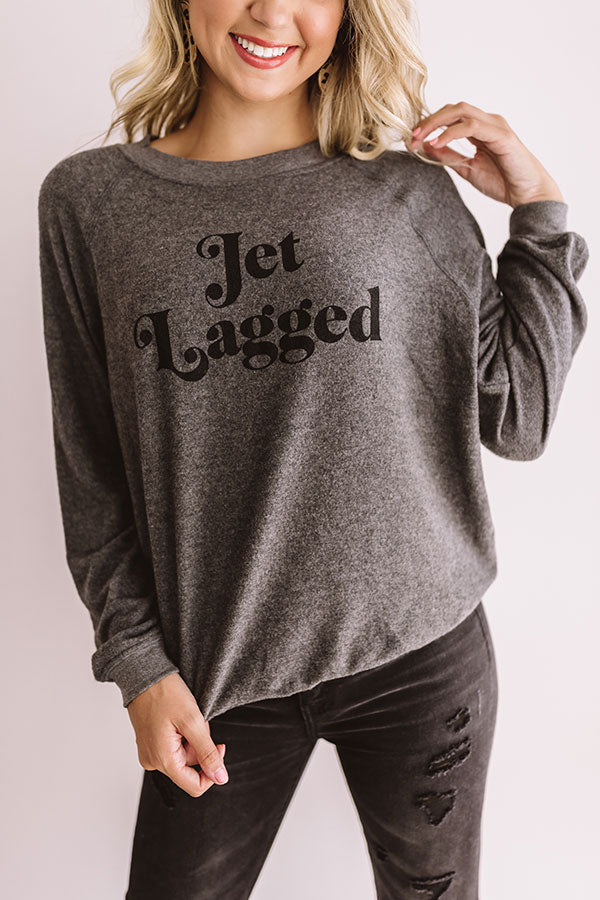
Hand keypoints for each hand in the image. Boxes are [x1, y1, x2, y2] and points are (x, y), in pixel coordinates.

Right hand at [127, 672, 228, 797]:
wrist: (143, 673)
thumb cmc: (165, 693)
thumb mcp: (193, 721)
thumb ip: (207, 753)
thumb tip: (221, 778)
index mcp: (163, 760)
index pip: (194, 786)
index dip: (213, 771)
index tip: (220, 747)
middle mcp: (153, 761)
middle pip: (190, 766)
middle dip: (201, 744)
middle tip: (198, 720)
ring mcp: (150, 752)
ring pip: (183, 754)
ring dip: (192, 736)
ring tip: (187, 714)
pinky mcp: (150, 742)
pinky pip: (173, 746)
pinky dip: (183, 733)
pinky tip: (179, 716)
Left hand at [408, 101, 563, 207]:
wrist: (529, 195)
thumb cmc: (503, 182)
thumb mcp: (468, 169)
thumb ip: (449, 157)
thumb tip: (427, 147)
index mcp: (481, 129)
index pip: (451, 116)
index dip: (429, 124)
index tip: (412, 139)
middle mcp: (488, 122)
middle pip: (453, 109)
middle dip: (429, 120)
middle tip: (411, 136)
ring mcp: (496, 126)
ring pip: (461, 112)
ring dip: (436, 123)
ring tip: (420, 138)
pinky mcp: (502, 135)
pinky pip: (472, 127)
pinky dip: (452, 133)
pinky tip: (437, 143)